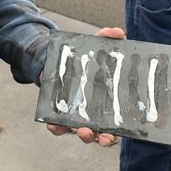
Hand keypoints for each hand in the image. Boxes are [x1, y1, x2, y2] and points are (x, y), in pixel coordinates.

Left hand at [46, 25, 124, 145]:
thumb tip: (117, 32)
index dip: (114, 132)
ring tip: (82, 131)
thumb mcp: (95, 46)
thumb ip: (106, 37)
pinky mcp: (59, 111)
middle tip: (102, 136)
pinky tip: (53, 125)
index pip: (114, 123)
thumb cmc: (85, 58)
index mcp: (106, 102)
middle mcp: (93, 113)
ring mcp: (76, 114)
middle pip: (100, 132)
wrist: (60, 59)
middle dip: (101, 137)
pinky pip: (58, 125)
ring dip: (83, 135)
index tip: (115, 135)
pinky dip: (56, 127)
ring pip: (80, 132)